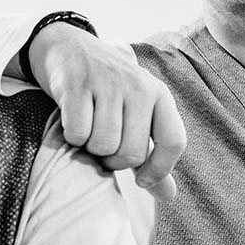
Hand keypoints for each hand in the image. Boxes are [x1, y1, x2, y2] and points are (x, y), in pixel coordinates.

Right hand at [28, 24, 183, 198]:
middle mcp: (138, 85)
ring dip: (90, 148)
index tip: (141, 180)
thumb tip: (169, 196)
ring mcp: (108, 82)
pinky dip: (71, 136)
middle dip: (113, 160)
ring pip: (103, 146)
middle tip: (103, 145)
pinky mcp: (77, 84)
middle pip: (132, 153)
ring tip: (88, 130)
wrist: (70, 48)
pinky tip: (72, 119)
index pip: (174, 141)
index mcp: (159, 94)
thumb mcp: (137, 115)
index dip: (160, 169)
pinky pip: (78, 133)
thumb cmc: (108, 91)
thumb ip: (152, 155)